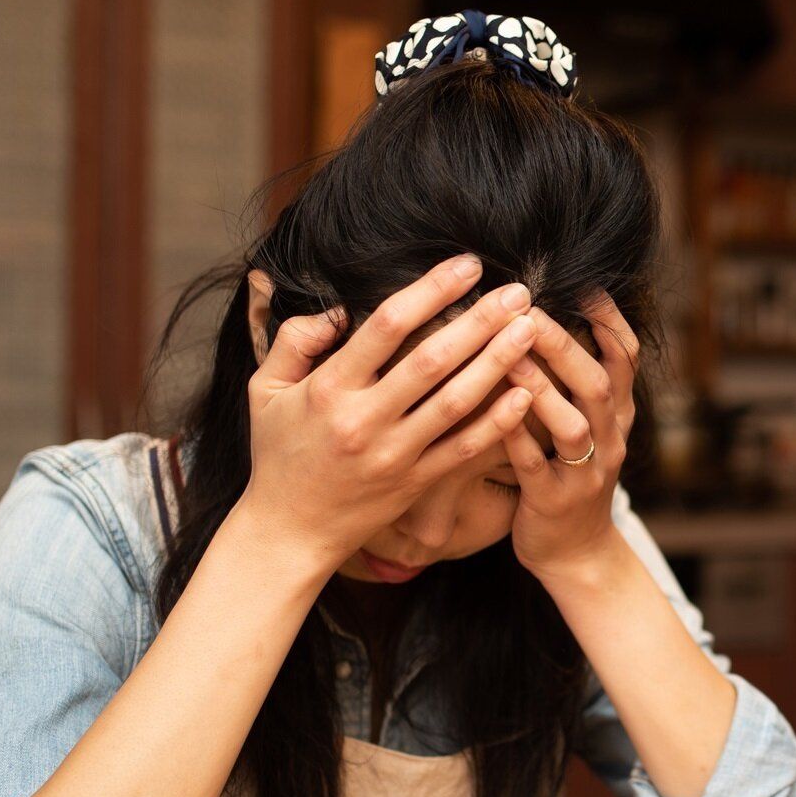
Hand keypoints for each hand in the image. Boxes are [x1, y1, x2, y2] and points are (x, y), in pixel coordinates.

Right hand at [237, 258, 539, 573]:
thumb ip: (295, 340)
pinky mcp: (416, 483)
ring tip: (530, 329)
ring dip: (498, 363)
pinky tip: (526, 393)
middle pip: (433, 361)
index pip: (386, 327)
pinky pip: (464, 450)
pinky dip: (498, 423)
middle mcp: (365, 420)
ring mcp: (395, 455)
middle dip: (480, 321)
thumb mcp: (264, 390)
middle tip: (518, 291)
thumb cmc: (278, 453)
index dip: (431, 290)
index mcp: (329, 388)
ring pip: (456, 403)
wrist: (290, 531)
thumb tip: (338, 307)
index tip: (466, 265)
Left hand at [500, 293, 640, 581]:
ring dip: (541, 388)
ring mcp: (585, 473)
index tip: (582, 284)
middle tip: (528, 311)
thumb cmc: (569, 476)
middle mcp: (609, 439)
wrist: (577, 553)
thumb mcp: (587, 426)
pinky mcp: (554, 502)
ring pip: (572, 425)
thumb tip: (544, 317)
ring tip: (507, 356)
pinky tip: (490, 412)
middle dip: (563, 345)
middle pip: (597, 383)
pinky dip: (515, 438)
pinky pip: (534, 466)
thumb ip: (575, 382)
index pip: (626, 358)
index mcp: (616, 415)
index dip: (609, 320)